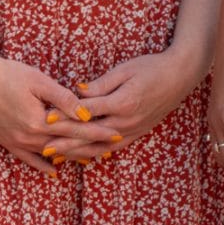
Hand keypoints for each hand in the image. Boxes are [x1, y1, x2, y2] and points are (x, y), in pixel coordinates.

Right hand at [0, 52, 112, 173]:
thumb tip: (85, 113)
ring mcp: (16, 141)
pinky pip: (27, 159)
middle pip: (66, 145)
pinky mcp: (6, 141)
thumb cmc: (8, 73)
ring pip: (50, 154)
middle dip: (90, 147)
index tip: (117, 135)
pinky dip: (42, 165)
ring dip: (70, 157)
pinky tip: (54, 171)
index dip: (98, 132)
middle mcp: (29, 136)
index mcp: (40, 121)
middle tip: (111, 150)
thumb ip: (63, 99)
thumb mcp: (39, 81)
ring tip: (90, 160)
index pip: (76, 129)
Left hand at [58, 48, 198, 163]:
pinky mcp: (137, 133)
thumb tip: (77, 91)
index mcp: (122, 103)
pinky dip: (96, 153)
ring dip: (77, 152)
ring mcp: (133, 130)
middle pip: (90, 134)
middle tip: (43, 146)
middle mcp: (126, 121)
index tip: (45, 117)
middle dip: (65, 141)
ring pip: (100, 146)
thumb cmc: (151, 67)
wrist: (180, 76)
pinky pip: (113, 148)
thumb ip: (101, 84)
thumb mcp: (125, 70)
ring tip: (57, 157)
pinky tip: (83, 157)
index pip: (87, 112)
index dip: (65, 115)